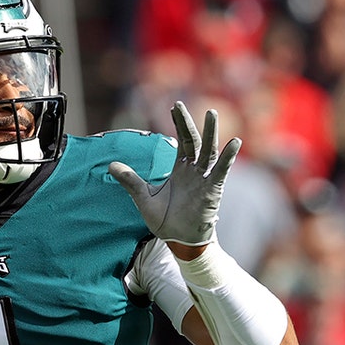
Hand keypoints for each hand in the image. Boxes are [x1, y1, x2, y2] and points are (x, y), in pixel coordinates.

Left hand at [107, 101, 239, 245]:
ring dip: (212, 133)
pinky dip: (228, 157)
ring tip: (212, 114)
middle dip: (189, 123)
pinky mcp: (213, 190)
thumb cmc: (164, 219)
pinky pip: (221, 171)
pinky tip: (234, 142)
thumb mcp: (143, 197)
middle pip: (194, 141)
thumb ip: (130, 180)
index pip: (181, 141)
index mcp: (179, 169)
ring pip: (210, 151)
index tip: (174, 107)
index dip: (178, 124)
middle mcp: (194, 170)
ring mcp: (204, 179)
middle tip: (181, 104)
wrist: (178, 240)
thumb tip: (111, 165)